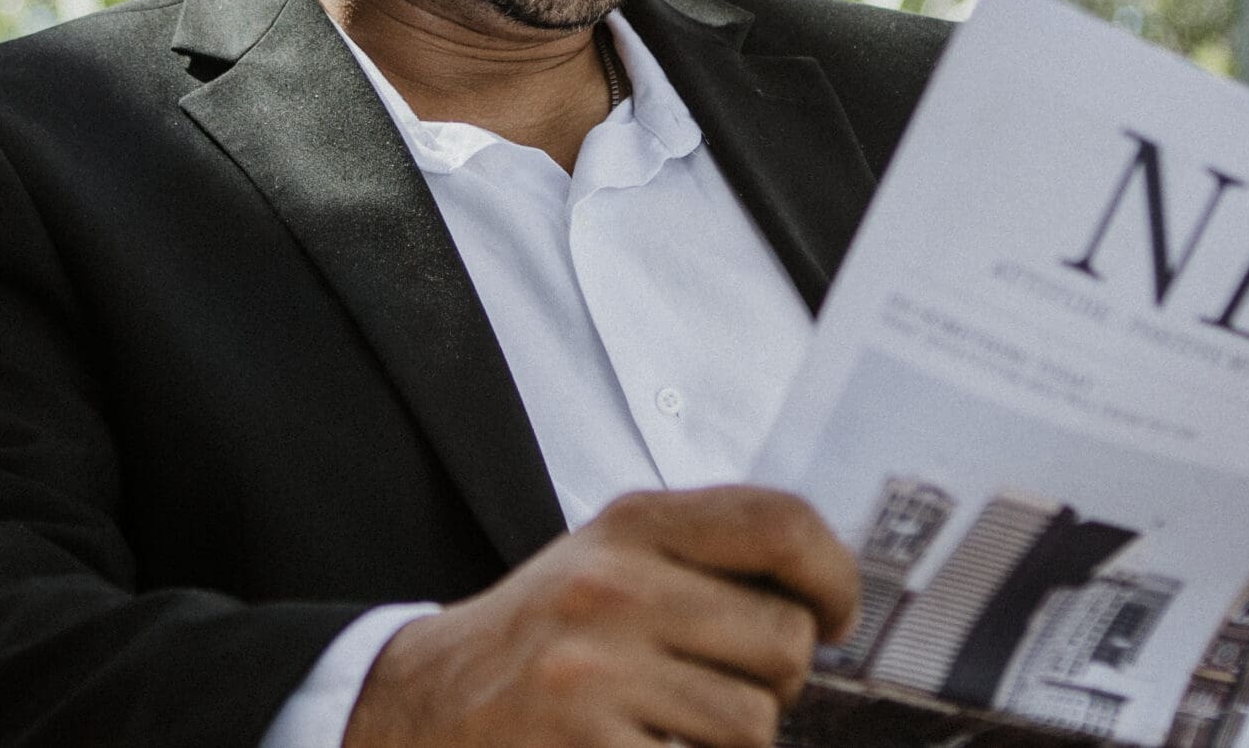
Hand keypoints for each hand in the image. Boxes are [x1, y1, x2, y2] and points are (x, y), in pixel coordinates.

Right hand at [343, 486, 857, 747]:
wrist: (412, 710)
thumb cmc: (541, 642)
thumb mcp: (609, 564)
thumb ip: (705, 562)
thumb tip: (830, 596)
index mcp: (631, 526)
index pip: (781, 522)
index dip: (835, 575)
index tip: (837, 614)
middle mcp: (612, 587)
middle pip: (785, 640)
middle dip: (774, 678)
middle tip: (722, 687)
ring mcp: (593, 674)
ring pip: (754, 724)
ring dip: (731, 740)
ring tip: (670, 727)